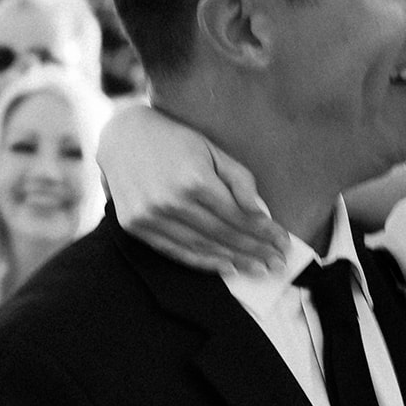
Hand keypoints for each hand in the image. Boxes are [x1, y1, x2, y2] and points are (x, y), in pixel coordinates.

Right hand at [98, 104, 289, 273]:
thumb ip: (238, 179)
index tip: (283, 243)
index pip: (238, 215)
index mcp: (194, 178)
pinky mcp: (136, 226)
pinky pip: (175, 251)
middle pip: (222, 234)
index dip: (264, 232)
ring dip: (234, 261)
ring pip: (201, 246)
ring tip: (258, 269)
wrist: (122, 136)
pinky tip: (226, 268)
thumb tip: (260, 213)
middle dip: (254, 250)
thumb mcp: (211, 149)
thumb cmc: (174, 140)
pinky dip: (202, 262)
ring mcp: (151, 216)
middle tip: (277, 262)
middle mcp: (171, 201)